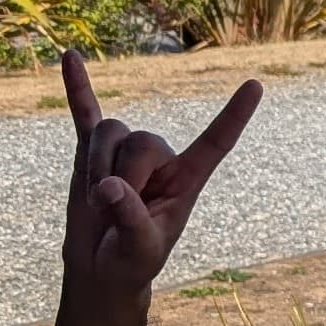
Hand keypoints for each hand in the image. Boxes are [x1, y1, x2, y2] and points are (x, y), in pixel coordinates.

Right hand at [60, 49, 260, 293]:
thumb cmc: (131, 261)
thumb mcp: (139, 248)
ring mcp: (124, 152)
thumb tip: (109, 186)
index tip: (256, 85)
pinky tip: (69, 58)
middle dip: (123, 176)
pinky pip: (84, 114)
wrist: (101, 267)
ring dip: (97, 165)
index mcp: (186, 180)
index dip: (234, 116)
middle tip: (113, 210)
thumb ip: (130, 218)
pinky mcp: (91, 152)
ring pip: (110, 131)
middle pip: (142, 140)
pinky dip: (77, 88)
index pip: (216, 143)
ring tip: (97, 201)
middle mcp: (160, 159)